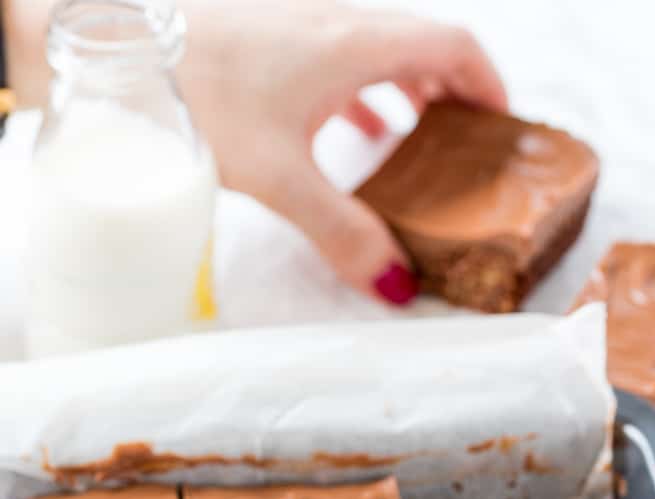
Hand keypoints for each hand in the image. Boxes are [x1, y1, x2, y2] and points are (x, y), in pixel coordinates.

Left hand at [181, 0, 506, 303]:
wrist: (118, 43)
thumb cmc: (197, 93)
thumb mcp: (276, 175)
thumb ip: (339, 231)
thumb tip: (395, 283)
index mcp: (356, 43)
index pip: (453, 44)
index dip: (489, 83)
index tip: (502, 127)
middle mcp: (336, 22)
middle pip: (421, 46)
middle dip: (454, 94)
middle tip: (468, 146)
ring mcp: (301, 27)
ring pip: (379, 53)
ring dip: (410, 94)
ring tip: (422, 144)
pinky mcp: (270, 41)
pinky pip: (339, 62)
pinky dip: (364, 95)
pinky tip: (354, 132)